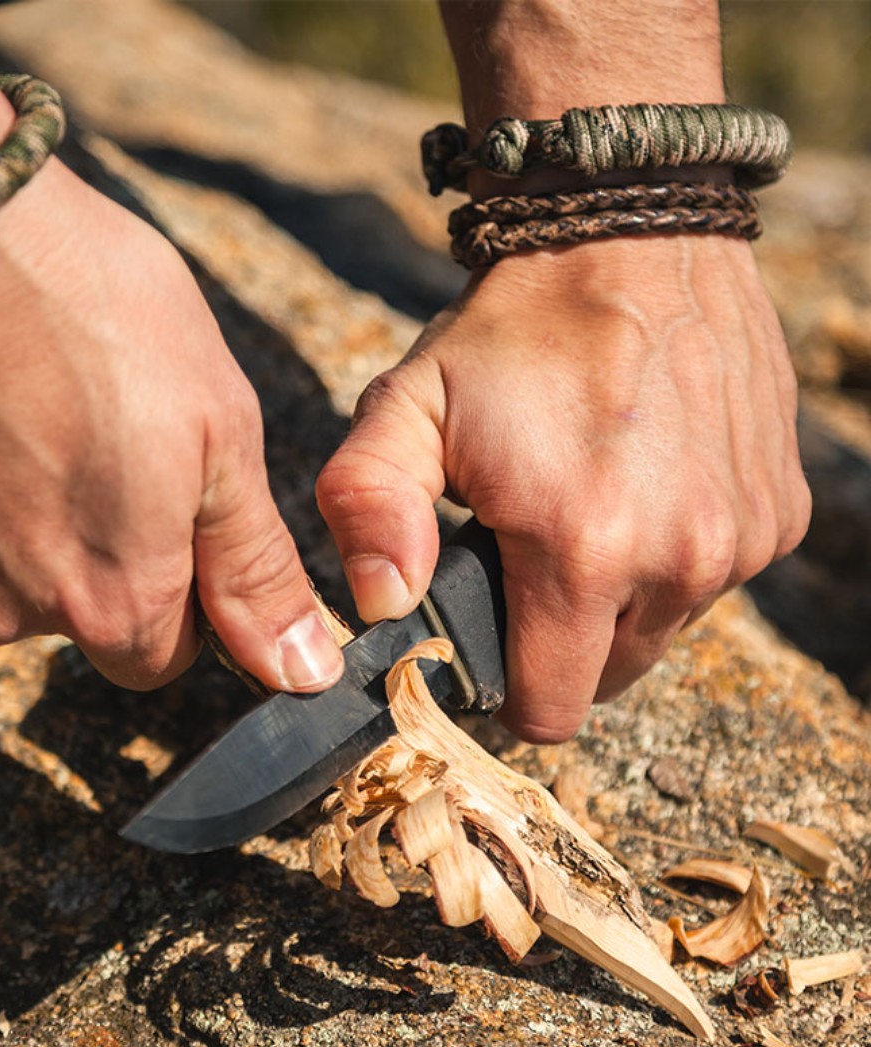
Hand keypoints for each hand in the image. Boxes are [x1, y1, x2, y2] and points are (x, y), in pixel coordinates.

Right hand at [0, 160, 344, 693]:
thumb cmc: (92, 309)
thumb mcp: (219, 433)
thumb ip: (254, 568)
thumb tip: (301, 670)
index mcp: (110, 600)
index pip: (163, 656)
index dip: (182, 593)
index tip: (176, 515)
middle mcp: (7, 608)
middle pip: (79, 611)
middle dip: (104, 549)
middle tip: (107, 437)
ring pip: (4, 566)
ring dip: (26, 510)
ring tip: (38, 404)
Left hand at [317, 236, 809, 740]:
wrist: (631, 234)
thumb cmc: (510, 329)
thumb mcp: (408, 407)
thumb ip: (368, 507)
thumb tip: (381, 605)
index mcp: (582, 551)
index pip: (549, 709)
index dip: (506, 687)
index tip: (487, 632)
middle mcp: (682, 559)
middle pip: (607, 677)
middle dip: (561, 641)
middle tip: (528, 556)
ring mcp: (744, 538)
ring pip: (663, 630)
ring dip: (619, 595)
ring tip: (585, 507)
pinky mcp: (782, 513)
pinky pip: (716, 579)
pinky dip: (674, 553)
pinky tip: (644, 483)